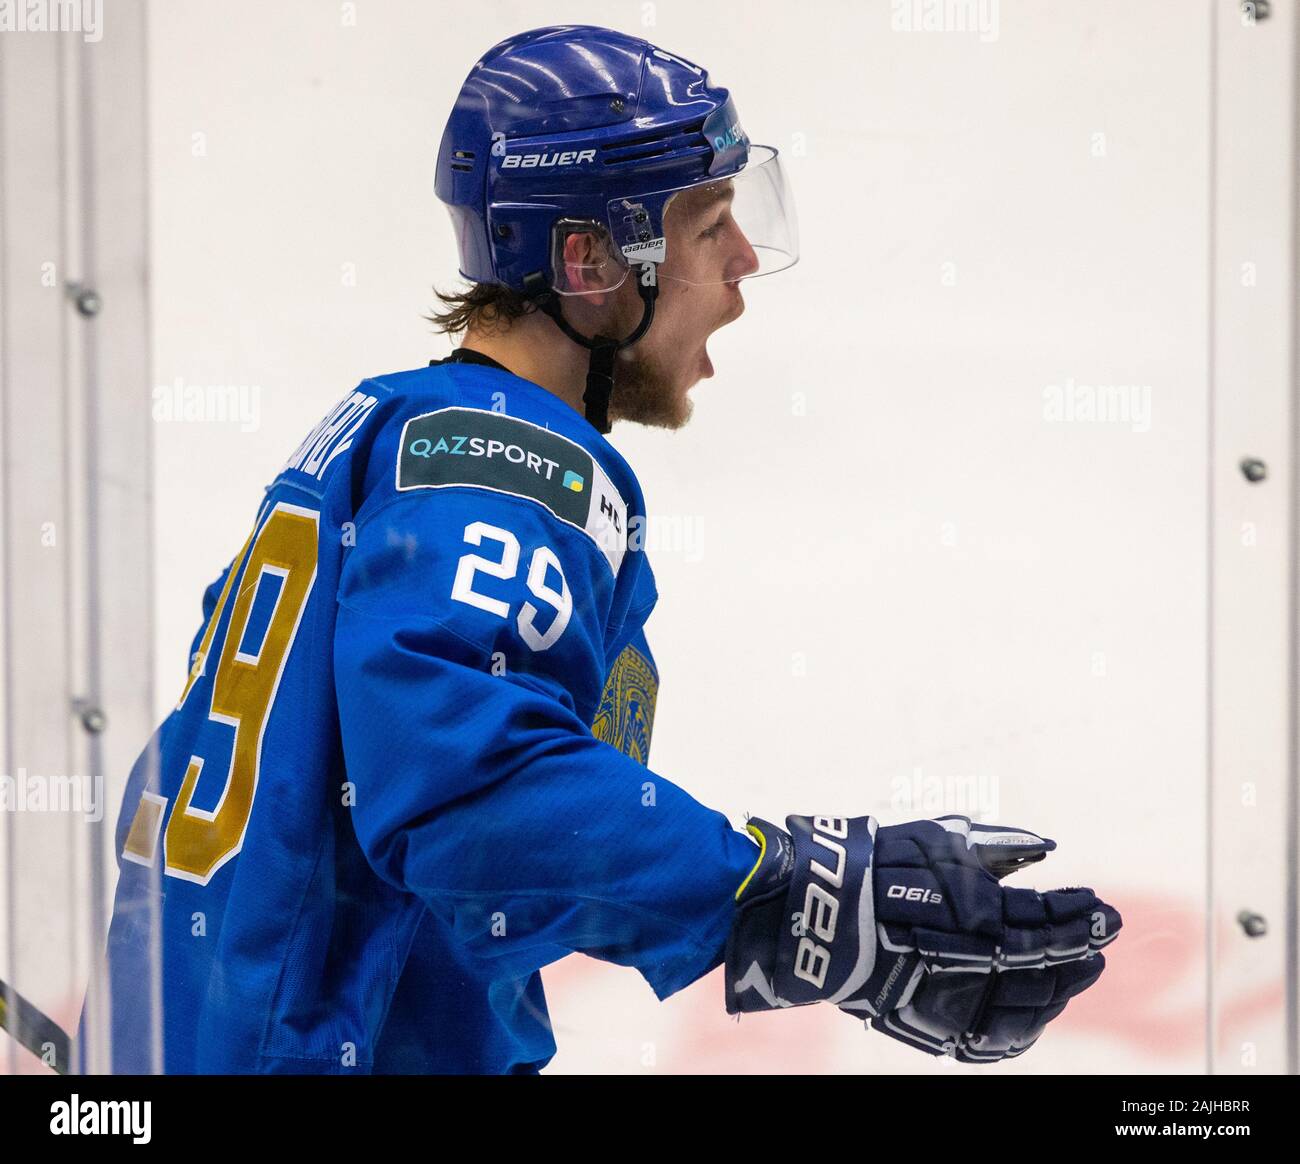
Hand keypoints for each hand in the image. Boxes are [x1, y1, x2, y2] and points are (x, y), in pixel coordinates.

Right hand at [724, 813, 1119, 1062]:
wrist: (822, 913)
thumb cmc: (882, 866)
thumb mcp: (941, 841)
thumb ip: (997, 846)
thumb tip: (1045, 848)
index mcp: (982, 913)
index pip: (1049, 920)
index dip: (1081, 916)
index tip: (1104, 910)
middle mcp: (976, 961)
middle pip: (1047, 965)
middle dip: (1080, 950)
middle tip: (1101, 938)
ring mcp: (956, 998)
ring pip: (1028, 1005)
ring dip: (1061, 988)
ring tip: (1081, 970)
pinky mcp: (935, 1025)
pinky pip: (995, 1037)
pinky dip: (1024, 1024)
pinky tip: (1038, 1009)